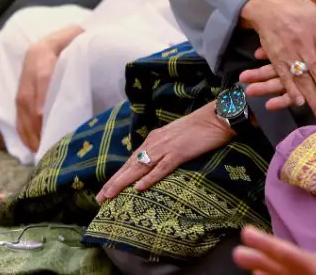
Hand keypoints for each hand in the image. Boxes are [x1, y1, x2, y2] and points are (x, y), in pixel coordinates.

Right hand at [14, 26, 82, 151]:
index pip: (42, 74)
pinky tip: (32, 146)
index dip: (41, 94)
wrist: (54, 37)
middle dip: (34, 121)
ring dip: (28, 130)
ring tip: (38, 150)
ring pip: (21, 107)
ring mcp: (23, 79)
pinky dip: (24, 131)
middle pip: (28, 96)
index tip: (43, 114)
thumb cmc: (73, 39)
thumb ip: (83, 43)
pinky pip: (18, 112)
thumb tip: (95, 52)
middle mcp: (29, 65)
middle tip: (44, 142)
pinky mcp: (21, 90)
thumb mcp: (78, 36)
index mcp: (44, 51)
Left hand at [96, 102, 234, 202]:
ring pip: (140, 168)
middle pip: (131, 166)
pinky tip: (139, 188)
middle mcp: (155, 143)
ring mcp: (166, 148)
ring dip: (123, 182)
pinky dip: (149, 178)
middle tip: (100, 198)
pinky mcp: (179, 153)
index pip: (132, 161)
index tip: (106, 190)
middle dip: (114, 182)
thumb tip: (154, 162)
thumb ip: (163, 148)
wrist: (216, 117)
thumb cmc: (199, 128)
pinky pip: (161, 168)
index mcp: (154, 139)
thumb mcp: (175, 138)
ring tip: (110, 195)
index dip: (118, 176)